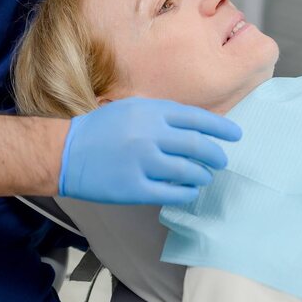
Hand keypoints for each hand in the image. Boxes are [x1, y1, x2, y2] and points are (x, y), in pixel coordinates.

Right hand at [58, 97, 242, 205]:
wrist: (66, 152)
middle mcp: (150, 134)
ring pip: (187, 170)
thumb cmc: (100, 129)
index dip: (220, 128)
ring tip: (206, 176)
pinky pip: (171, 192)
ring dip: (202, 174)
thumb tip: (194, 128)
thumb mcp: (132, 109)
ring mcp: (143, 162)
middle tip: (222, 160)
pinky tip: (191, 191)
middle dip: (215, 154)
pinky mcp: (135, 188)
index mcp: (151, 111)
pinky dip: (186, 192)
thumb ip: (162, 115)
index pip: (196, 118)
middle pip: (196, 145)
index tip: (236, 135)